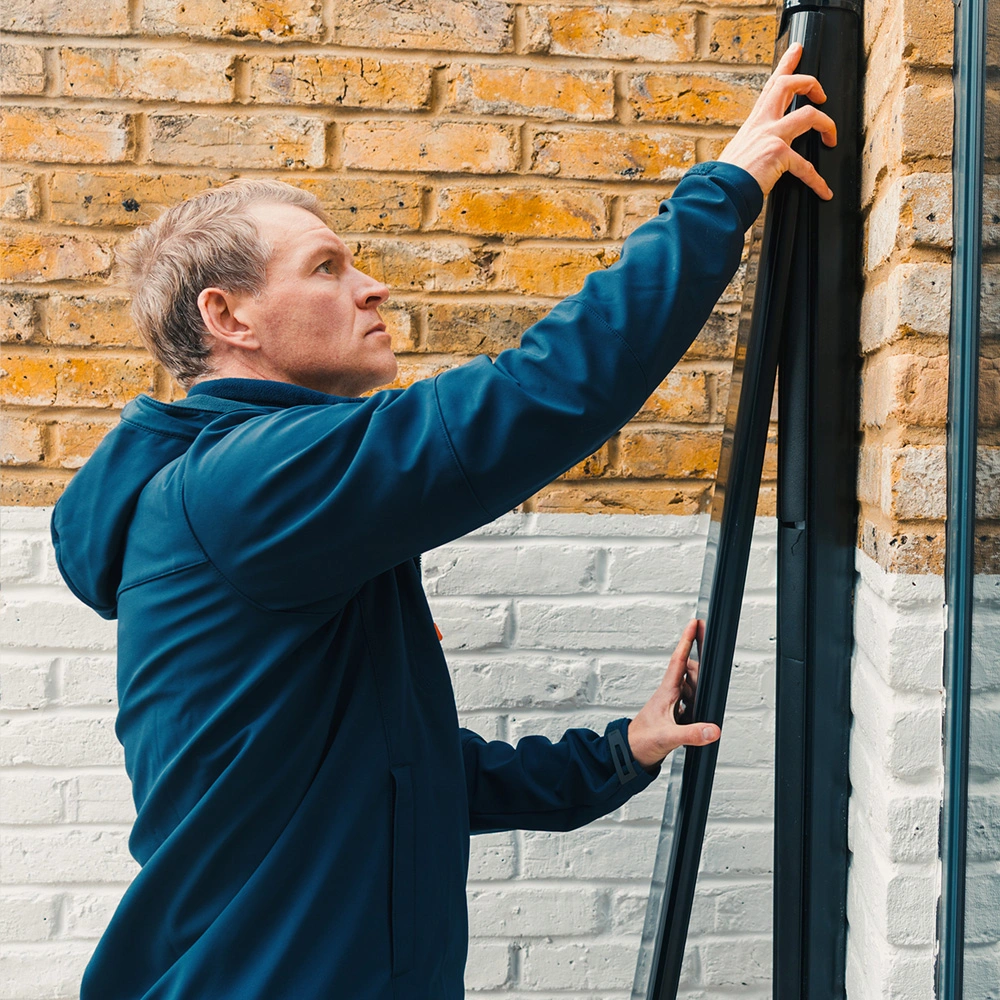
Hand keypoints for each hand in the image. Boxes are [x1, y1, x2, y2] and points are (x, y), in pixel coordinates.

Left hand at [627, 619, 720, 768]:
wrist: (628, 755)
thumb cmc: (641, 742)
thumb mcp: (668, 737)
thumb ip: (691, 733)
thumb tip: (713, 729)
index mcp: (666, 693)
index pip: (679, 661)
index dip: (686, 641)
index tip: (694, 623)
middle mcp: (668, 694)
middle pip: (687, 670)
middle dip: (698, 663)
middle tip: (707, 661)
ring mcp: (670, 704)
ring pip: (688, 685)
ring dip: (698, 683)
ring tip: (705, 688)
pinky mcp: (672, 714)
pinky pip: (688, 699)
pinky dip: (696, 699)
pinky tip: (700, 707)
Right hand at [718, 42, 837, 200]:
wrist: (719, 191)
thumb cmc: (727, 178)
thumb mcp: (741, 152)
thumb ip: (755, 145)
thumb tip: (764, 153)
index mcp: (755, 123)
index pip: (772, 86)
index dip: (786, 64)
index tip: (797, 51)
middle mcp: (763, 124)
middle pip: (788, 85)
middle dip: (810, 83)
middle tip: (821, 95)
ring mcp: (771, 136)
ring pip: (809, 115)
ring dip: (827, 125)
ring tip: (831, 139)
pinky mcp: (778, 154)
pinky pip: (806, 167)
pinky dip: (817, 181)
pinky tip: (824, 191)